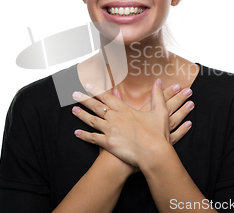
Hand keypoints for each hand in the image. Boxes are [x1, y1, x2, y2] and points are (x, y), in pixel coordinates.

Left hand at [71, 79, 189, 167]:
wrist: (154, 153)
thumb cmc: (158, 134)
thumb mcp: (160, 112)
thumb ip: (157, 95)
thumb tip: (159, 80)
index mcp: (126, 110)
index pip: (108, 97)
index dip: (96, 90)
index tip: (87, 85)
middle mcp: (115, 118)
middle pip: (96, 106)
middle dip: (84, 99)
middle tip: (74, 94)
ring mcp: (110, 130)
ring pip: (92, 120)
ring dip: (82, 115)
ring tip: (73, 110)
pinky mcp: (108, 143)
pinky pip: (93, 138)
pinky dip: (84, 135)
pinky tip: (77, 133)